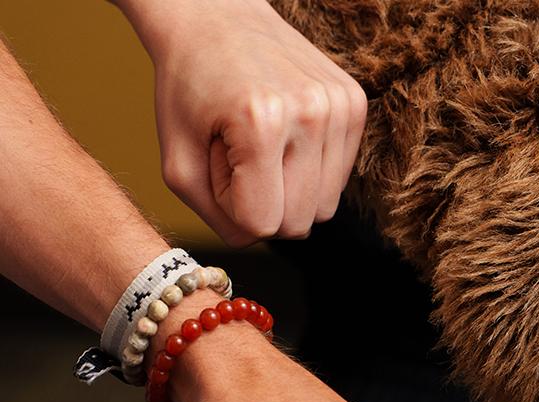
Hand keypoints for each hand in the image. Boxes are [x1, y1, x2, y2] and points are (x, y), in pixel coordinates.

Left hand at [120, 0, 366, 245]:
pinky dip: (311, 168)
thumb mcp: (177, 161)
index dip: (232, 207)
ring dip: (291, 189)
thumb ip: (215, 216)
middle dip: (266, 203)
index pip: (263, 225)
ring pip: (326, 207)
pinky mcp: (356, 102)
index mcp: (261, 123)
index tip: (218, 167)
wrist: (215, 17)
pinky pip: (340, 177)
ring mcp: (341, 106)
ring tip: (264, 145)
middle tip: (240, 157)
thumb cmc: (187, 88)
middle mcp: (312, 113)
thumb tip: (264, 237)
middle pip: (301, 223)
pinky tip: (288, 134)